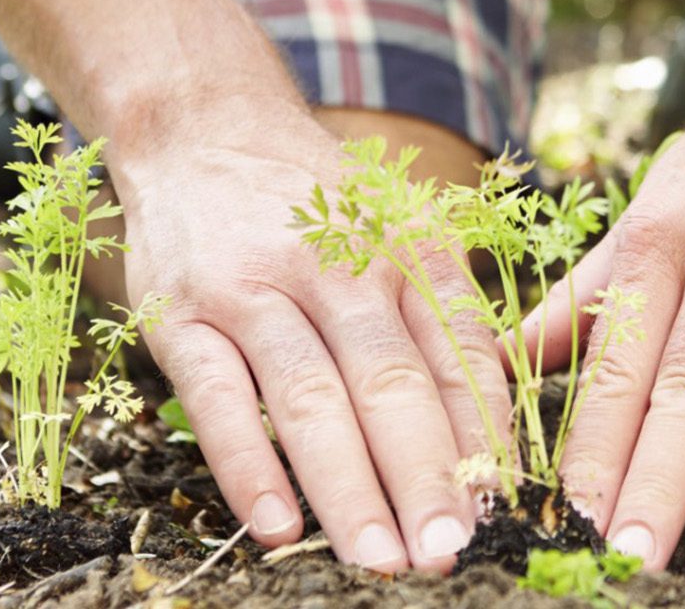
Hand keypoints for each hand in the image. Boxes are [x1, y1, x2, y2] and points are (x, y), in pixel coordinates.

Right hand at [112, 101, 509, 572]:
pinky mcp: (181, 315)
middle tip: (451, 550)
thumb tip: (492, 431)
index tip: (503, 508)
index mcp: (406, 248)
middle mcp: (337, 266)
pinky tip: (278, 527)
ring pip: (311, 399)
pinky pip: (217, 399)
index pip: (457, 352)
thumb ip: (441, 316)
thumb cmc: (317, 202)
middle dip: (426, 476)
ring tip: (381, 558)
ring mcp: (254, 289)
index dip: (483, 435)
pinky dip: (249, 466)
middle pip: (391, 384)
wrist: (203, 126)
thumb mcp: (397, 229)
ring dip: (349, 487)